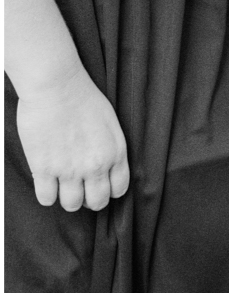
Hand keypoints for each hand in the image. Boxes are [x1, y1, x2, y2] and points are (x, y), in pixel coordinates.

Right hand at [15, 67, 127, 211]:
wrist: (57, 87)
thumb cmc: (83, 98)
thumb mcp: (111, 124)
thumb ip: (111, 148)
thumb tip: (106, 167)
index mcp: (116, 153)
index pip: (119, 189)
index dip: (109, 191)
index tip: (99, 186)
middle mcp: (96, 166)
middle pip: (97, 202)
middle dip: (89, 200)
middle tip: (80, 189)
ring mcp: (69, 170)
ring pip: (71, 205)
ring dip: (67, 199)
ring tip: (62, 186)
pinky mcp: (44, 169)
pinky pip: (46, 199)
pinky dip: (46, 196)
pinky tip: (46, 183)